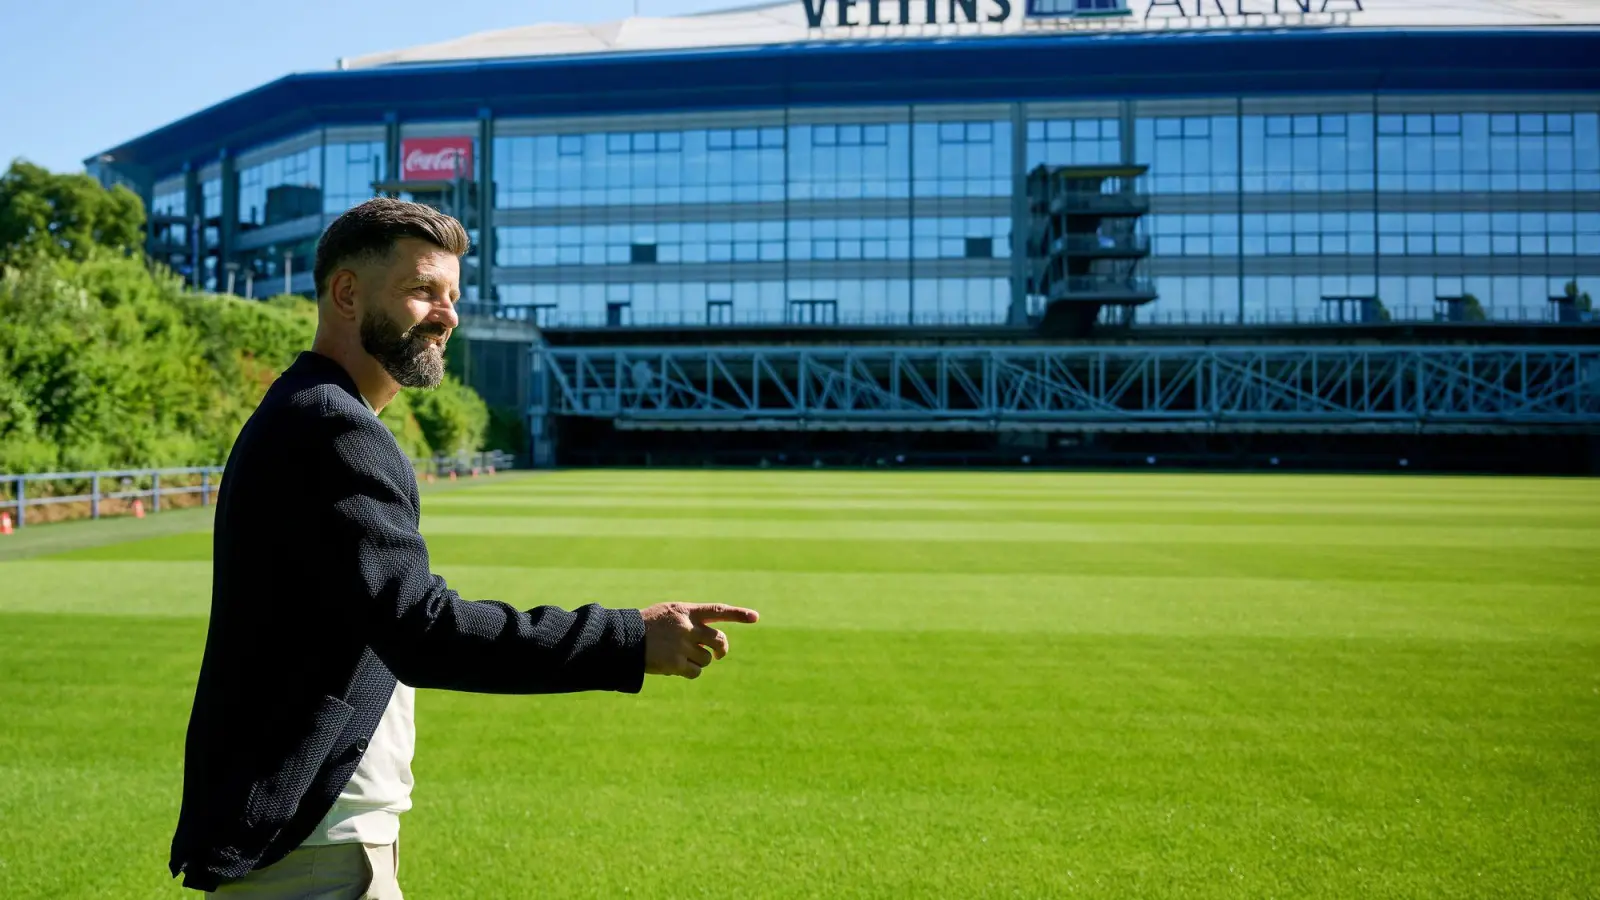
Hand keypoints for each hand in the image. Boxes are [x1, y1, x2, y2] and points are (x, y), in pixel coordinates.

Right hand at [641, 603, 759, 679]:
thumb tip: (713, 640)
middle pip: (718, 640)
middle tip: (719, 655)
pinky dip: (690, 672)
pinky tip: (676, 667)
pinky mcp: (675, 663)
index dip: (738, 614)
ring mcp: (682, 645)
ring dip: (699, 661)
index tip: (756, 617)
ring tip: (681, 657)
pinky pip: (696, 672)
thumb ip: (690, 620)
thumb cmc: (646, 626)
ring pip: (706, 658)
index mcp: (686, 611)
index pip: (718, 611)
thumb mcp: (668, 614)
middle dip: (721, 649)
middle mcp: (687, 627)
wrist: (623, 639)